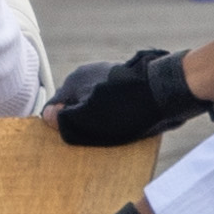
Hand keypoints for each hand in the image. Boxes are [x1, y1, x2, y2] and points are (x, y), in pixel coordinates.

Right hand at [46, 48, 213, 145]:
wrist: (166, 92)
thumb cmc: (123, 109)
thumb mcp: (87, 119)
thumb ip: (64, 120)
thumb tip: (48, 117)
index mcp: (74, 81)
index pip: (54, 105)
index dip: (58, 123)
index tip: (66, 139)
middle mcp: (89, 73)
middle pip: (76, 103)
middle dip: (80, 119)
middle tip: (89, 139)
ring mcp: (111, 75)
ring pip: (96, 101)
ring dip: (99, 116)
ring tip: (110, 134)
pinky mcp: (129, 81)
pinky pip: (115, 100)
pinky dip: (117, 112)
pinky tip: (127, 124)